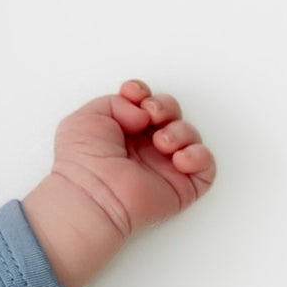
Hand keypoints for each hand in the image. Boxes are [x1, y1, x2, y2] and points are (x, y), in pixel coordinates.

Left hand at [21, 78, 217, 286]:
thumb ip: (117, 102)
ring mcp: (164, 167)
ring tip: (162, 142)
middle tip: (152, 114)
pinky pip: (205, 166)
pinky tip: (178, 158)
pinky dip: (198, 155)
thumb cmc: (81, 162)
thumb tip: (142, 112)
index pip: (146, 104)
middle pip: (171, 114)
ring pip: (190, 135)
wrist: (91, 193)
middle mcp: (145, 148)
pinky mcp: (181, 186)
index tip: (134, 95)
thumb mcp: (88, 116)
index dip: (144, 94)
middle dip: (165, 106)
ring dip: (180, 131)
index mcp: (123, 131)